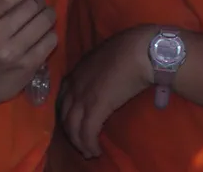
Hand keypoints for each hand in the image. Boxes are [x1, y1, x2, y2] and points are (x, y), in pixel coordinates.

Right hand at [0, 0, 56, 114]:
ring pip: (44, 21)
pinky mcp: (28, 66)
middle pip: (30, 6)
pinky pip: (50, 40)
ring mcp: (13, 53)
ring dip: (48, 15)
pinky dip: (51, 33)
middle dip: (39, 1)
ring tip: (45, 16)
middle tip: (39, 3)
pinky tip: (44, 34)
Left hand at [58, 25, 154, 158]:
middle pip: (64, 116)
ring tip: (89, 152)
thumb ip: (97, 71)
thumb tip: (104, 80)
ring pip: (73, 128)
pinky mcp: (96, 108)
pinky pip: (87, 133)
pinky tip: (96, 151)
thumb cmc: (128, 50)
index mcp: (76, 73)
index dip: (67, 115)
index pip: (63, 100)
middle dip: (71, 133)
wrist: (140, 50)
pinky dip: (89, 145)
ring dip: (80, 143)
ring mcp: (83, 97)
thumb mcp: (104, 59)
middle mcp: (74, 86)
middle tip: (80, 144)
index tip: (74, 125)